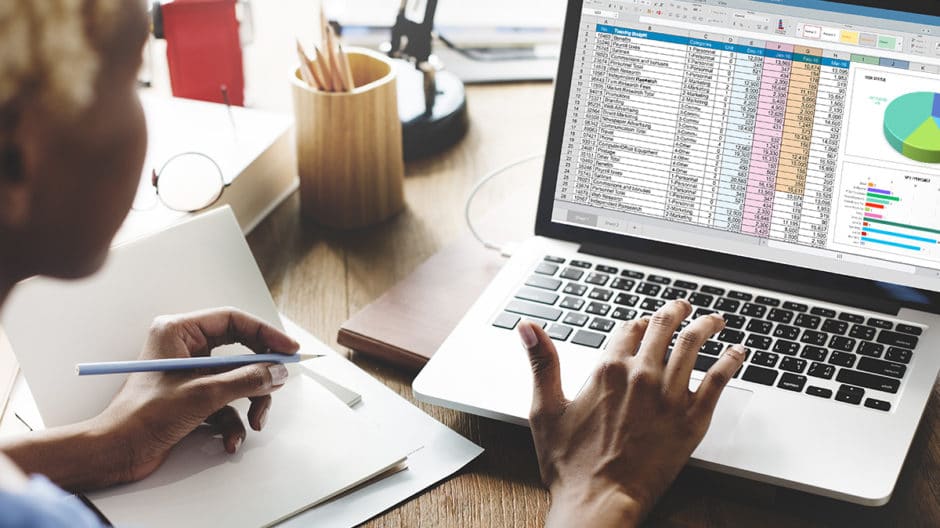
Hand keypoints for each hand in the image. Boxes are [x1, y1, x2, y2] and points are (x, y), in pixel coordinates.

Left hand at [95, 308, 299, 483]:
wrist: (116, 453)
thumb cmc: (142, 417)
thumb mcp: (203, 394)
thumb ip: (246, 380)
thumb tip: (277, 372)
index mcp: (178, 332)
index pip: (233, 320)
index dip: (266, 334)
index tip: (288, 350)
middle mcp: (184, 347)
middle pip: (240, 351)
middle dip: (259, 375)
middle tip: (277, 384)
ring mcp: (189, 373)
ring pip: (237, 379)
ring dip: (249, 403)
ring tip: (254, 422)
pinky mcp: (192, 397)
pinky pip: (226, 402)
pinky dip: (233, 422)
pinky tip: (230, 440)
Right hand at [518, 300, 746, 526]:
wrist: (599, 502)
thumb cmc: (570, 464)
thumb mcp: (545, 409)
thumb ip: (542, 362)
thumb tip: (527, 326)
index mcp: (607, 370)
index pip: (628, 328)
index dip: (636, 322)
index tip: (643, 323)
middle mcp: (641, 376)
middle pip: (663, 328)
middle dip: (675, 312)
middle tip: (683, 307)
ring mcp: (669, 396)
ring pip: (693, 345)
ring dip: (706, 325)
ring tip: (714, 320)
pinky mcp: (691, 419)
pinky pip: (718, 380)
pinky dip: (731, 361)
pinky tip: (738, 353)